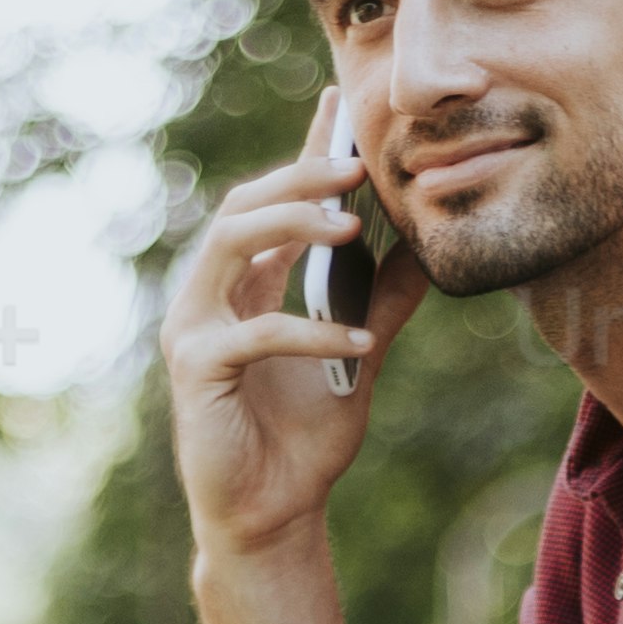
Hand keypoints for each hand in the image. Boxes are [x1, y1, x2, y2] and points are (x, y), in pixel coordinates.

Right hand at [161, 100, 427, 562]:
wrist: (274, 517)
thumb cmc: (306, 440)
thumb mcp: (361, 356)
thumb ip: (384, 300)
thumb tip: (427, 246)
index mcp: (246, 284)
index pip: (274, 202)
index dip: (305, 154)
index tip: (337, 106)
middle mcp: (211, 295)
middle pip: (243, 206)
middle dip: (298, 178)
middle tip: (355, 167)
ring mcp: (195, 329)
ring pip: (230, 245)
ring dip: (290, 227)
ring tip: (349, 227)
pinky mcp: (196, 371)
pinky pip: (253, 333)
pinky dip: (308, 331)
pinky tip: (358, 339)